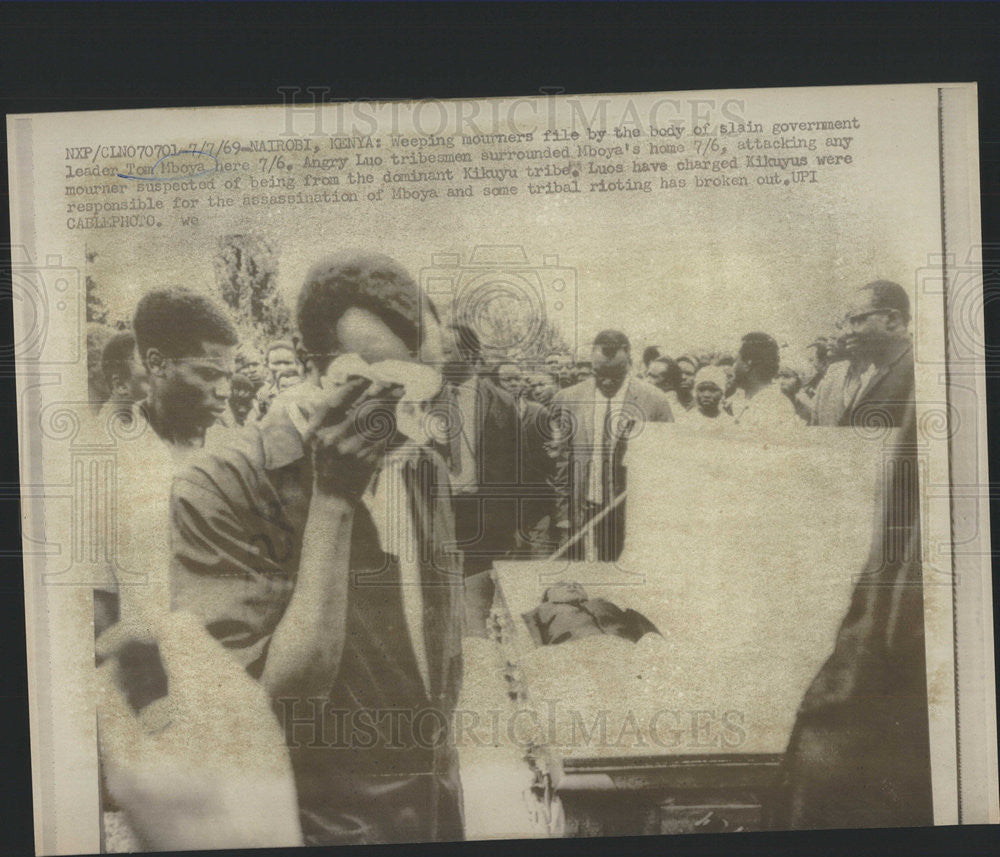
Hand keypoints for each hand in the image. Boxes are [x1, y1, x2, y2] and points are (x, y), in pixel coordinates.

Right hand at [97, 612, 301, 849]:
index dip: (131, 630)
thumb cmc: (192, 818)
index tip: (103, 655)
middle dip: (148, 650)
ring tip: (139, 711)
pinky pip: (226, 687)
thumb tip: (101, 675)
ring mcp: (258, 703)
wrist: (252, 852)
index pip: (172, 623)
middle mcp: (242, 684)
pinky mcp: (264, 723)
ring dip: (169, 672)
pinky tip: (172, 730)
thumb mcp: (132, 769)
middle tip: (115, 681)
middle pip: (192, 637)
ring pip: (209, 661)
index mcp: (210, 686)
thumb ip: (110, 712)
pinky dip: (192, 691)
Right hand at [297, 377, 400, 498]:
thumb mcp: (314, 440)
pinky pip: (384, 435)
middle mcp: (334, 439)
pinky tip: (396, 415)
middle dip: (380, 393)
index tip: (365, 378)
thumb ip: (324, 417)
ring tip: (397, 395)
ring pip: (377, 420)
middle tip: (393, 384)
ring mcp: (353, 450)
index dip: (352, 387)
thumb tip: (342, 388)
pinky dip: (391, 423)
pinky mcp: (368, 459)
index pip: (336, 401)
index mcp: (317, 431)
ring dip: (390, 406)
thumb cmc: (324, 464)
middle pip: (362, 408)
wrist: (332, 497)